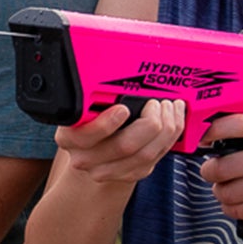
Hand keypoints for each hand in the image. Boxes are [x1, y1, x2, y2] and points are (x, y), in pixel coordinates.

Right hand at [54, 98, 186, 184]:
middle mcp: (86, 158)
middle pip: (124, 146)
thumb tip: (115, 69)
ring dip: (165, 128)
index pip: (85, 135)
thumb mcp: (83, 103)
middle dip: (148, 122)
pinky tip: (173, 121)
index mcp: (69, 137)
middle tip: (155, 103)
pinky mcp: (131, 174)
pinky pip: (156, 158)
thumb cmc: (89, 117)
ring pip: (146, 154)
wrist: (92, 149)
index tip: (123, 108)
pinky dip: (170, 137)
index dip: (106, 124)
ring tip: (169, 107)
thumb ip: (92, 91)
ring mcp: (109, 170)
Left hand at [197, 115, 242, 230]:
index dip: (210, 132)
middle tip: (213, 172)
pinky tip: (239, 202)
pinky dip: (232, 208)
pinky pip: (238, 210)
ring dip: (221, 193)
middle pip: (222, 167)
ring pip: (226, 192)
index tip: (202, 140)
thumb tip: (212, 134)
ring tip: (228, 188)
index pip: (235, 125)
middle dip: (210, 172)